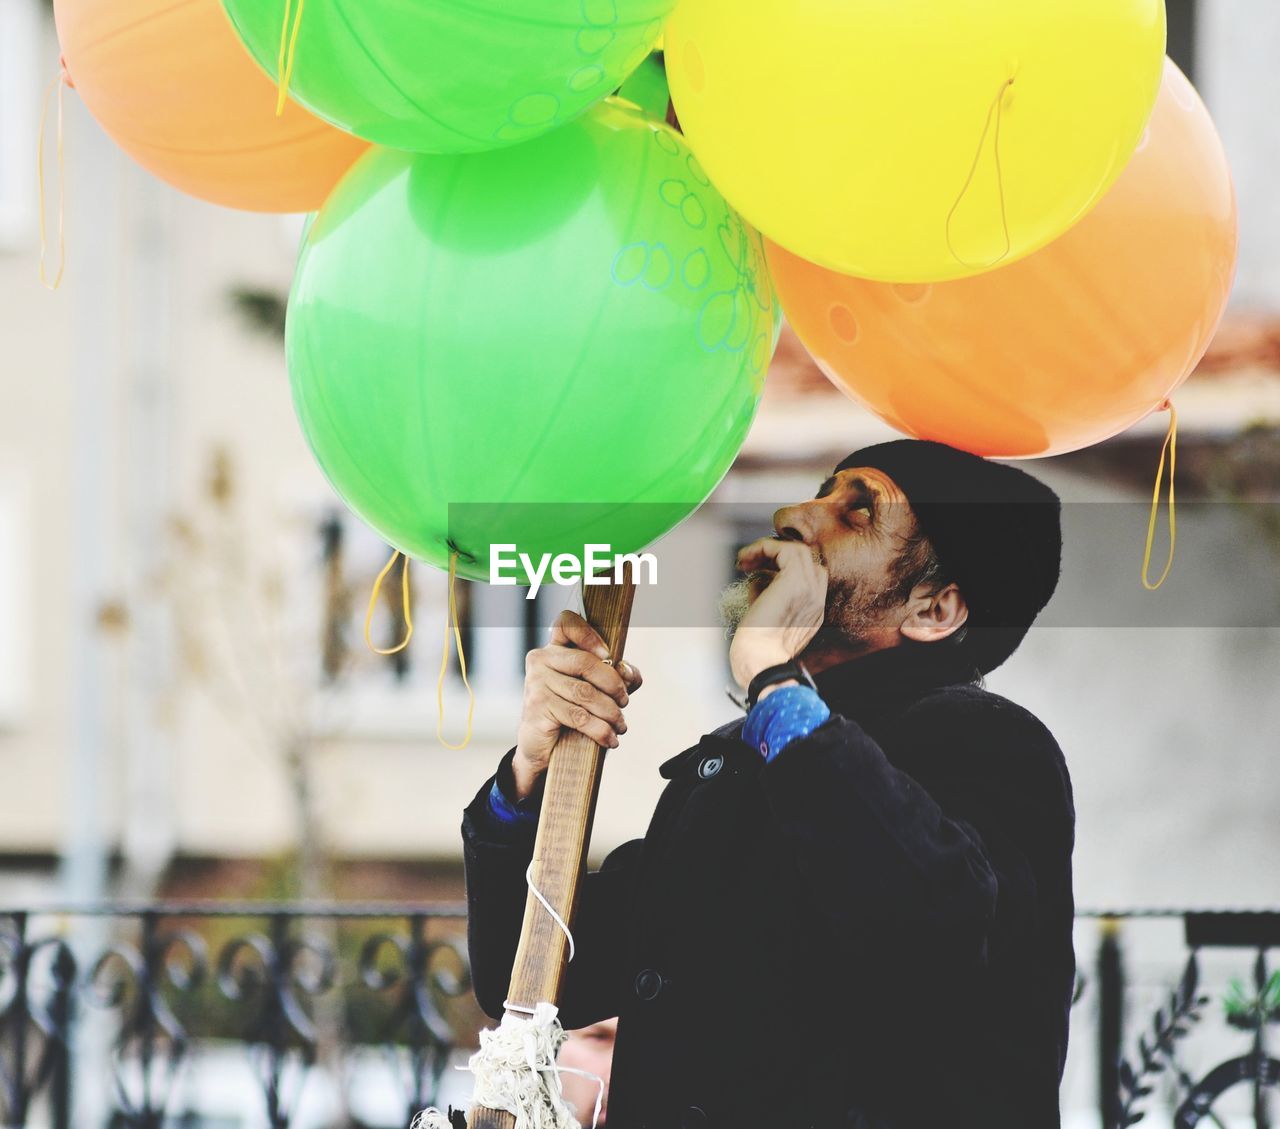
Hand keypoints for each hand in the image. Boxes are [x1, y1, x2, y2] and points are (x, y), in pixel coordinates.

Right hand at [513, 610, 642, 799]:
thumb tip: (628, 672)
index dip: (590, 634)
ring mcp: (536, 682)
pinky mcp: (538, 707)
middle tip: (624, 702)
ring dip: (611, 712)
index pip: (566, 623)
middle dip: (614, 685)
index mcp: (554, 649)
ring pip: (585, 693)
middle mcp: (541, 660)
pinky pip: (578, 716)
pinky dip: (600, 730)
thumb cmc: (571, 713)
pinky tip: (610, 739)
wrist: (542, 747)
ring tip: (620, 725)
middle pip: (586, 662)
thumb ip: (618, 676)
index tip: (608, 656)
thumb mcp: (597, 691)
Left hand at [729, 537, 827, 690]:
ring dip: (768, 548)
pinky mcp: (796, 583)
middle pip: (805, 558)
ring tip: (747, 558)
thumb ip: (767, 594)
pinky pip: (784, 550)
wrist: (760, 663)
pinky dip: (762, 548)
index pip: (808, 573)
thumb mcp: (766, 616)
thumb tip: (757, 577)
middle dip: (776, 553)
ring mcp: (810, 590)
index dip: (782, 565)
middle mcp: (817, 598)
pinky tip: (746, 558)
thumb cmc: (756, 649)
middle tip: (751, 560)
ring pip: (797, 550)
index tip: (759, 570)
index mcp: (813, 610)